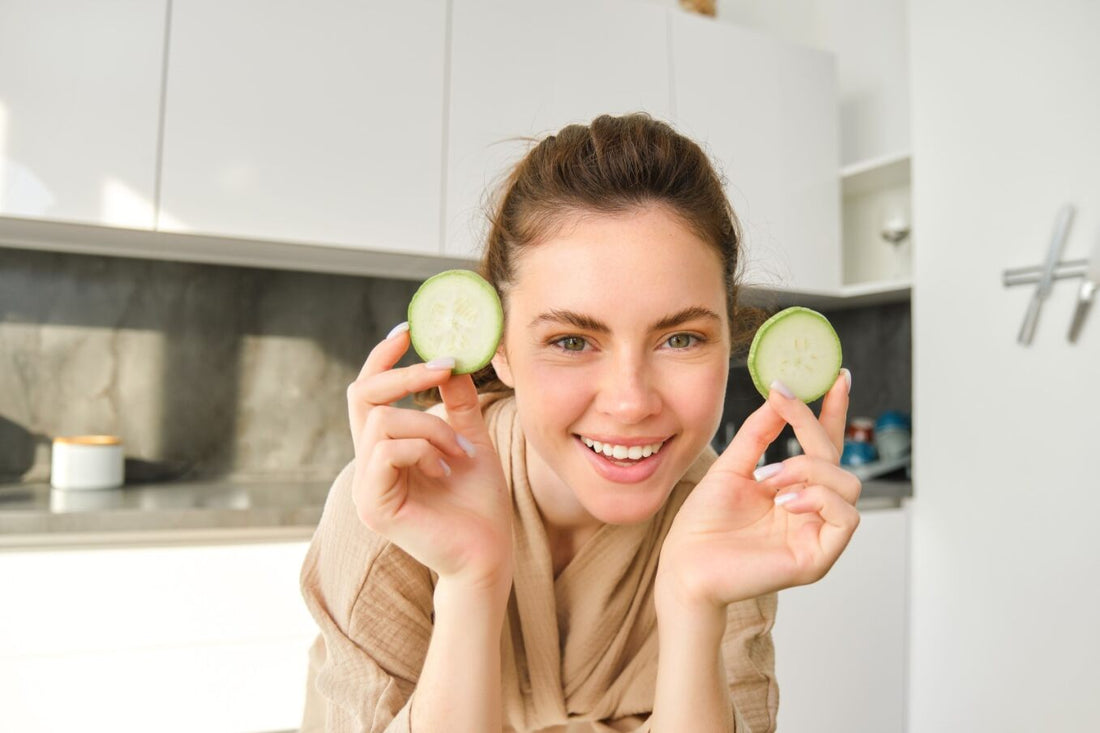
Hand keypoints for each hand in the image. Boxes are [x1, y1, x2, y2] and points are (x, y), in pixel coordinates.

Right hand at [345, 326, 512, 593]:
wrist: (489, 554)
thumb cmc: (480, 503)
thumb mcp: (470, 438)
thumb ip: (458, 402)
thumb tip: (453, 358)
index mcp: (385, 448)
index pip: (367, 392)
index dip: (381, 357)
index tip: (407, 329)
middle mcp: (368, 464)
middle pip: (362, 395)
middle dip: (406, 373)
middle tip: (445, 366)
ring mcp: (366, 487)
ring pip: (383, 421)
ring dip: (430, 425)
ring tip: (458, 450)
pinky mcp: (374, 506)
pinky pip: (387, 452)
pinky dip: (423, 449)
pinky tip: (446, 469)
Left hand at [656, 373, 860, 615]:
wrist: (684, 565)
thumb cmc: (703, 523)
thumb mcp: (733, 466)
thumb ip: (758, 433)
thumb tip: (780, 394)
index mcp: (793, 489)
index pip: (823, 446)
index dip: (833, 412)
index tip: (837, 375)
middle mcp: (811, 510)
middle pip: (837, 458)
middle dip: (812, 427)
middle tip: (784, 404)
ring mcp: (818, 534)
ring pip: (849, 484)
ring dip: (809, 469)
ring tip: (769, 479)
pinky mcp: (819, 558)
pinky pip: (847, 517)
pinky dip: (819, 499)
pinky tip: (785, 501)